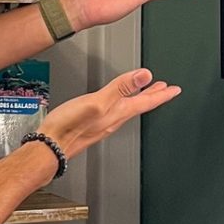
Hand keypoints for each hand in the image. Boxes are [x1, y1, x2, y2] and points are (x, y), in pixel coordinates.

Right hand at [39, 68, 181, 161]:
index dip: (162, 94)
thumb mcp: (97, 102)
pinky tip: (118, 102)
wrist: (49, 147)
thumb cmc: (68, 127)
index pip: (146, 102)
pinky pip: (116, 112)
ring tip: (147, 92)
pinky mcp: (92, 125)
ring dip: (140, 99)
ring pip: (129, 109)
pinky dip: (124, 104)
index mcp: (117, 112)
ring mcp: (102, 123)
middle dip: (154, 96)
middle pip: (139, 106)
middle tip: (166, 89)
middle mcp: (113, 119)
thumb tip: (145, 76)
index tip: (175, 89)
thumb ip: (120, 87)